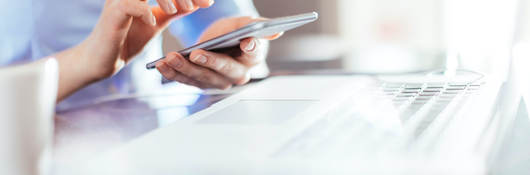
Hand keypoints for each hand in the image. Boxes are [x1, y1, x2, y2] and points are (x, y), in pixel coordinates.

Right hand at [83, 0, 213, 78]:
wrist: (105, 60)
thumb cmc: (129, 39)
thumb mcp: (158, 22)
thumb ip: (176, 10)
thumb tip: (198, 2)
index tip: (208, 2)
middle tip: (195, 5)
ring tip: (175, 11)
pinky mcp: (112, 13)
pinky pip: (130, 5)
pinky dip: (145, 12)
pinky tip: (152, 21)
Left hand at [155, 17, 282, 88]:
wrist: (221, 40)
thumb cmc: (236, 32)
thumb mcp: (245, 24)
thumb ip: (257, 27)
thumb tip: (276, 31)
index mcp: (252, 59)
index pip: (253, 54)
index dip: (250, 49)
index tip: (247, 43)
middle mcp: (237, 75)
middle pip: (223, 71)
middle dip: (208, 63)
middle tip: (195, 53)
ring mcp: (218, 81)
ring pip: (201, 78)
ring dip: (184, 69)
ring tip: (170, 58)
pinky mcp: (200, 82)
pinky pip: (185, 79)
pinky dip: (172, 73)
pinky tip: (160, 64)